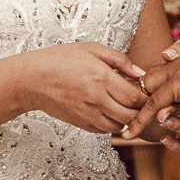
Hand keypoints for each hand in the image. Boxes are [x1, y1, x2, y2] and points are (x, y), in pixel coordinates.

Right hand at [18, 42, 147, 134]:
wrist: (32, 79)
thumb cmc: (60, 59)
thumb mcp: (91, 49)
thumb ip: (119, 59)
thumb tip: (139, 71)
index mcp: (101, 78)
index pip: (134, 97)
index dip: (145, 97)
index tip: (147, 92)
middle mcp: (96, 99)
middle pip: (129, 115)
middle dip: (138, 111)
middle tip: (138, 102)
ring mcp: (87, 114)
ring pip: (117, 127)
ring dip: (124, 119)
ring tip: (122, 106)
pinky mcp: (79, 123)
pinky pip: (102, 131)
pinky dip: (109, 124)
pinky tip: (107, 111)